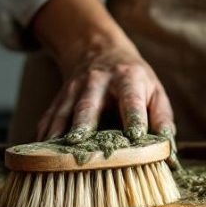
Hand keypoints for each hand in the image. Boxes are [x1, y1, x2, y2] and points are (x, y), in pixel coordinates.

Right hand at [36, 38, 175, 145]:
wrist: (99, 51)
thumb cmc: (134, 80)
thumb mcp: (155, 92)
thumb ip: (163, 121)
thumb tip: (169, 155)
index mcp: (128, 79)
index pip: (132, 100)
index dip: (135, 118)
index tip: (136, 136)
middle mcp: (98, 82)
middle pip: (89, 105)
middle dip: (84, 124)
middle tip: (80, 142)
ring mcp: (73, 90)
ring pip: (63, 112)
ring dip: (58, 133)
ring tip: (55, 154)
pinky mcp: (58, 100)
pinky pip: (47, 120)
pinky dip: (42, 137)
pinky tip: (36, 156)